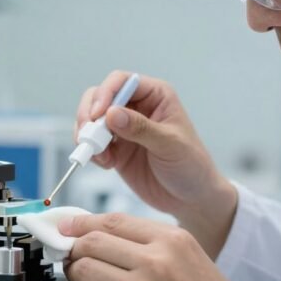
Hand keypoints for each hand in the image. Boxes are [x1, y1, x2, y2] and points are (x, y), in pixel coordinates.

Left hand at [61, 212, 269, 280]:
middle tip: (70, 252)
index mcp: (172, 240)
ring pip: (84, 268)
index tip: (69, 226)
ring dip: (75, 271)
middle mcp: (156, 261)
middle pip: (92, 241)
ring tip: (80, 275)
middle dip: (73, 246)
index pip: (112, 220)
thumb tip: (106, 233)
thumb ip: (152, 242)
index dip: (82, 223)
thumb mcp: (190, 255)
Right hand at [76, 71, 237, 254]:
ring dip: (88, 136)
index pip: (122, 81)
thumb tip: (111, 114)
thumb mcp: (169, 145)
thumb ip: (141, 128)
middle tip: (88, 136)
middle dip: (89, 115)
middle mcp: (137, 107)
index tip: (98, 115)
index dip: (105, 94)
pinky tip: (106, 164)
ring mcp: (124, 128)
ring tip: (98, 154)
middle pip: (100, 97)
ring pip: (92, 119)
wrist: (191, 199)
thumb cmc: (191, 166)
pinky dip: (92, 152)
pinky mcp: (116, 148)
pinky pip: (93, 143)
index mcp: (155, 96)